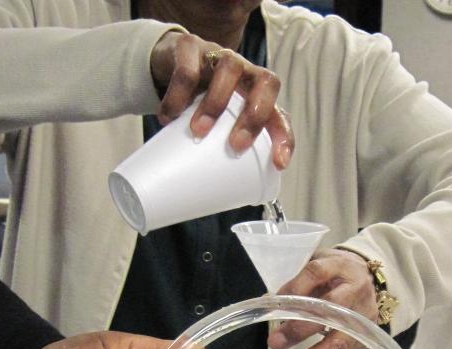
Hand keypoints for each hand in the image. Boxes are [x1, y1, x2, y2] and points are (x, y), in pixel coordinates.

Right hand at [149, 30, 292, 168]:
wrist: (169, 62)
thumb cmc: (200, 103)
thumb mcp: (216, 125)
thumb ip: (219, 150)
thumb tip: (209, 198)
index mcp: (258, 97)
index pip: (281, 114)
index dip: (284, 138)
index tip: (278, 163)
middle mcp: (246, 73)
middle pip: (266, 83)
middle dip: (254, 116)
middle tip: (235, 145)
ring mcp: (220, 56)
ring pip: (230, 68)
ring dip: (216, 103)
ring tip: (197, 132)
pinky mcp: (190, 47)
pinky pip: (188, 68)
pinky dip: (177, 95)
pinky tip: (167, 118)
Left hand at [266, 248, 377, 348]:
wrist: (369, 282)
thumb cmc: (337, 274)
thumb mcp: (320, 264)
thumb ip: (297, 283)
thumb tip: (270, 304)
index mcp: (344, 270)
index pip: (317, 274)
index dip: (296, 289)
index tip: (273, 305)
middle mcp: (356, 297)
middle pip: (331, 318)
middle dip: (301, 332)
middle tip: (273, 343)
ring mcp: (360, 325)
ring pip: (335, 348)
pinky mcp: (357, 346)